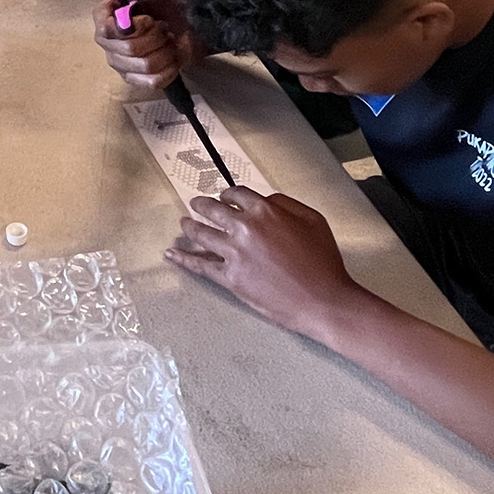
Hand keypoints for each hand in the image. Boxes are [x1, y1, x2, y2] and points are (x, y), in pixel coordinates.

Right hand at [93, 0, 200, 88]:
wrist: (185, 19)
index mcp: (104, 19)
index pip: (107, 30)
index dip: (133, 26)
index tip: (149, 18)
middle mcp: (107, 43)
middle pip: (131, 49)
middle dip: (156, 36)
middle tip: (164, 26)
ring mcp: (121, 64)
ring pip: (145, 66)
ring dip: (165, 50)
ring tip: (168, 40)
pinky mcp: (136, 79)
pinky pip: (153, 82)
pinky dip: (169, 68)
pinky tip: (171, 56)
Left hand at [167, 188, 365, 340]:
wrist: (321, 299)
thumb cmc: (322, 261)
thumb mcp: (313, 220)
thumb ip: (286, 204)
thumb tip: (265, 200)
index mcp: (265, 211)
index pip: (236, 195)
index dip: (227, 194)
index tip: (223, 197)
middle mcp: (245, 228)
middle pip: (213, 210)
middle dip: (202, 205)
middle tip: (195, 204)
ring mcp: (234, 254)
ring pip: (202, 234)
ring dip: (190, 226)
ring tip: (184, 223)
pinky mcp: (230, 278)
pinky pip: (200, 266)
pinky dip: (184, 259)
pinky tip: (172, 253)